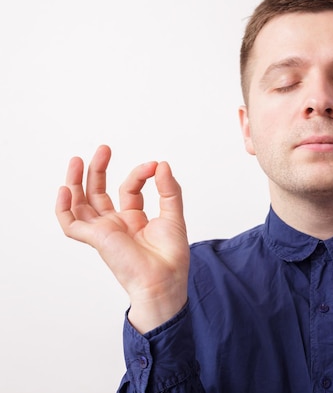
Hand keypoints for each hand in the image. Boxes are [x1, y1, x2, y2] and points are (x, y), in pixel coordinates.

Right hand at [56, 145, 189, 332]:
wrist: (165, 279)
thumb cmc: (171, 255)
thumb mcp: (173, 214)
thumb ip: (168, 189)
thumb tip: (162, 165)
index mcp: (135, 219)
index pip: (129, 189)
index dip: (139, 174)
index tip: (154, 166)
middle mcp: (117, 224)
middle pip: (98, 193)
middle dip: (98, 170)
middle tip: (103, 149)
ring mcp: (104, 231)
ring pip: (80, 204)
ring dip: (75, 182)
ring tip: (77, 160)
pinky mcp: (95, 239)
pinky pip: (70, 224)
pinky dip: (63, 208)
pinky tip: (65, 190)